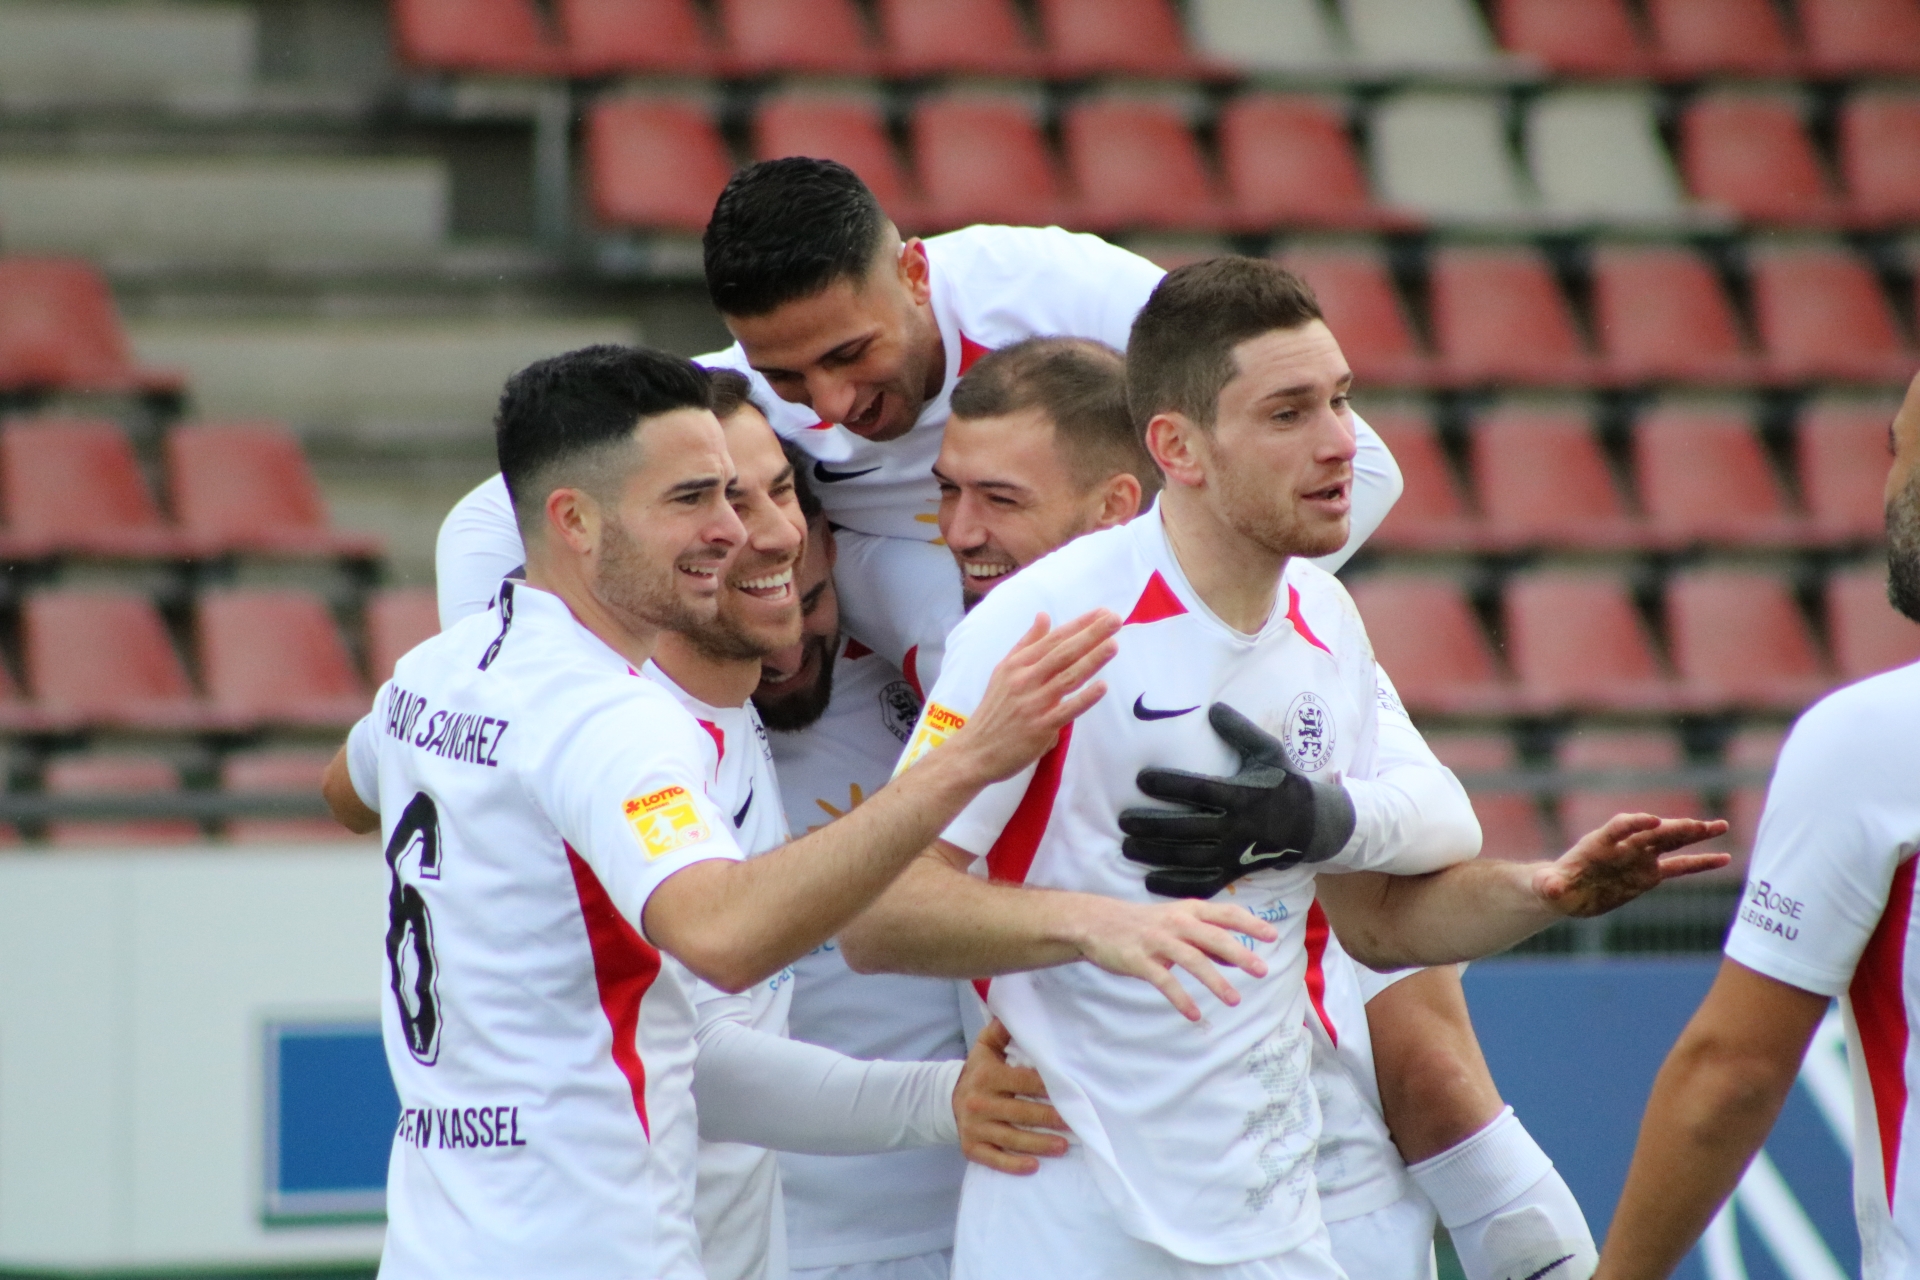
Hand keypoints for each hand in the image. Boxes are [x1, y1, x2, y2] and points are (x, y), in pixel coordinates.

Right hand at [947, 610, 1118, 784]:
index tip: (1102, 612)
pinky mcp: (1039, 728)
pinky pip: (1066, 711)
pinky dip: (1084, 698)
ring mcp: (1032, 704)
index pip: (1053, 639)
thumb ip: (1027, 644)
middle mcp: (1024, 680)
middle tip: (1115, 619)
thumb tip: (1044, 616)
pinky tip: (1102, 687)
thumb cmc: (994, 710)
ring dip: (1091, 660)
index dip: (1079, 625)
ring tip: (1113, 645)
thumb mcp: (1003, 671)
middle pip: (1063, 653)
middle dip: (1091, 635)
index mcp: (1017, 664)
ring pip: (1067, 678)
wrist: (975, 750)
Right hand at [954, 1019, 1069, 1174]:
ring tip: (1064, 1146)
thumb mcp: (985, 1047)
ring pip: (1011, 1138)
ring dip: (1039, 1143)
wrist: (946, 1099)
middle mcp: (980, 1103)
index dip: (1046, 1086)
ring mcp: (975, 1128)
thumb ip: (1001, 1031)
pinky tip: (1034, 1166)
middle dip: (1049, 1117)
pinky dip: (1013, 1165)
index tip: (1069, 1090)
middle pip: (1020, 1111)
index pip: (1022, 1081)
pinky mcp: (971, 1148)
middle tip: (1075, 1121)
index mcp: (987, 1076)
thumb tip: (1014, 1012)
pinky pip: (994, 1159)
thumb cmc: (978, 1072)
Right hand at [1070, 895, 1277, 1020]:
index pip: (1225, 914)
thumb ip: (1204, 937)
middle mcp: (1176, 923)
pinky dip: (1182, 999)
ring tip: (1234, 1000)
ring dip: (1216, 981)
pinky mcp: (1140, 961)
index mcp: (1188, 911)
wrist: (1097, 922)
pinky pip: (1165, 982)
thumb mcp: (1175, 922)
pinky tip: (1195, 1014)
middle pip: (1214, 937)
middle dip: (1240, 954)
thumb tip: (1234, 956)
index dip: (1250, 924)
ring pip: (1193, 960)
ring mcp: (1158, 942)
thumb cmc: (1143, 923)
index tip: (1272, 936)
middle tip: (1262, 970)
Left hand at [1118, 703, 1356, 897]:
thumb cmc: (1284, 782)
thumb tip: (1212, 708)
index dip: (1169, 785)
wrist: (1311, 825)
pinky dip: (1175, 885)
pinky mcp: (1235, 873)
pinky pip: (1202, 884)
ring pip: (1189, 858)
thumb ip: (1240, 731)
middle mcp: (1236, 827)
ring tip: (1126, 846)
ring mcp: (1234, 854)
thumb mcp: (1269, 751)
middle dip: (1151, 825)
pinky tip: (1149, 880)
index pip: (1199, 790)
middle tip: (1122, 820)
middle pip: (1187, 829)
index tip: (1141, 779)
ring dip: (1155, 854)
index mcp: (1243, 795)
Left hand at [1535, 813, 1731, 917]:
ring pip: (1671, 843)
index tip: (1652, 820)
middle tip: (1700, 825)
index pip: (1619, 828)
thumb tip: (1552, 888)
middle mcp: (1624, 847)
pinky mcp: (1649, 874)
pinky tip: (1724, 858)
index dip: (1635, 823)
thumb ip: (1550, 885)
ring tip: (1720, 825)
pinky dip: (1700, 863)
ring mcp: (1639, 858)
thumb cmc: (1553, 886)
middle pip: (1653, 833)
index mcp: (1599, 844)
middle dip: (1675, 827)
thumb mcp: (1548, 887)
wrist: (1566, 892)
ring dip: (1694, 834)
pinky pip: (1679, 867)